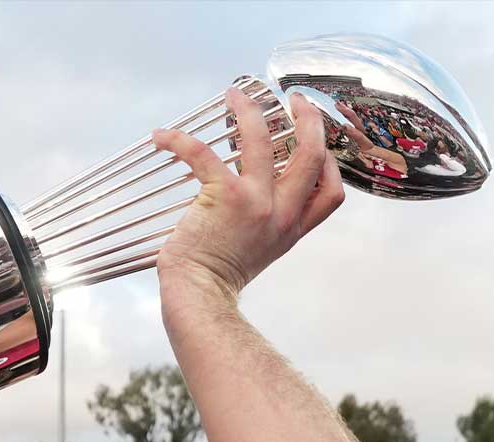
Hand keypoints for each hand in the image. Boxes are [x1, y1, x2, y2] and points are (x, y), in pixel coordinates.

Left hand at [152, 86, 344, 304]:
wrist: (199, 295)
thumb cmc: (220, 275)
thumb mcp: (262, 252)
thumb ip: (270, 225)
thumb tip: (261, 197)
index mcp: (291, 228)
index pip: (332, 192)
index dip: (329, 162)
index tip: (316, 141)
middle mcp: (281, 213)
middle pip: (311, 155)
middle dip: (308, 118)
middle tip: (292, 98)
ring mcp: (256, 203)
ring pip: (262, 140)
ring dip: (248, 110)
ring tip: (235, 93)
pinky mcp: (225, 197)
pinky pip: (203, 154)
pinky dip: (179, 141)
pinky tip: (162, 136)